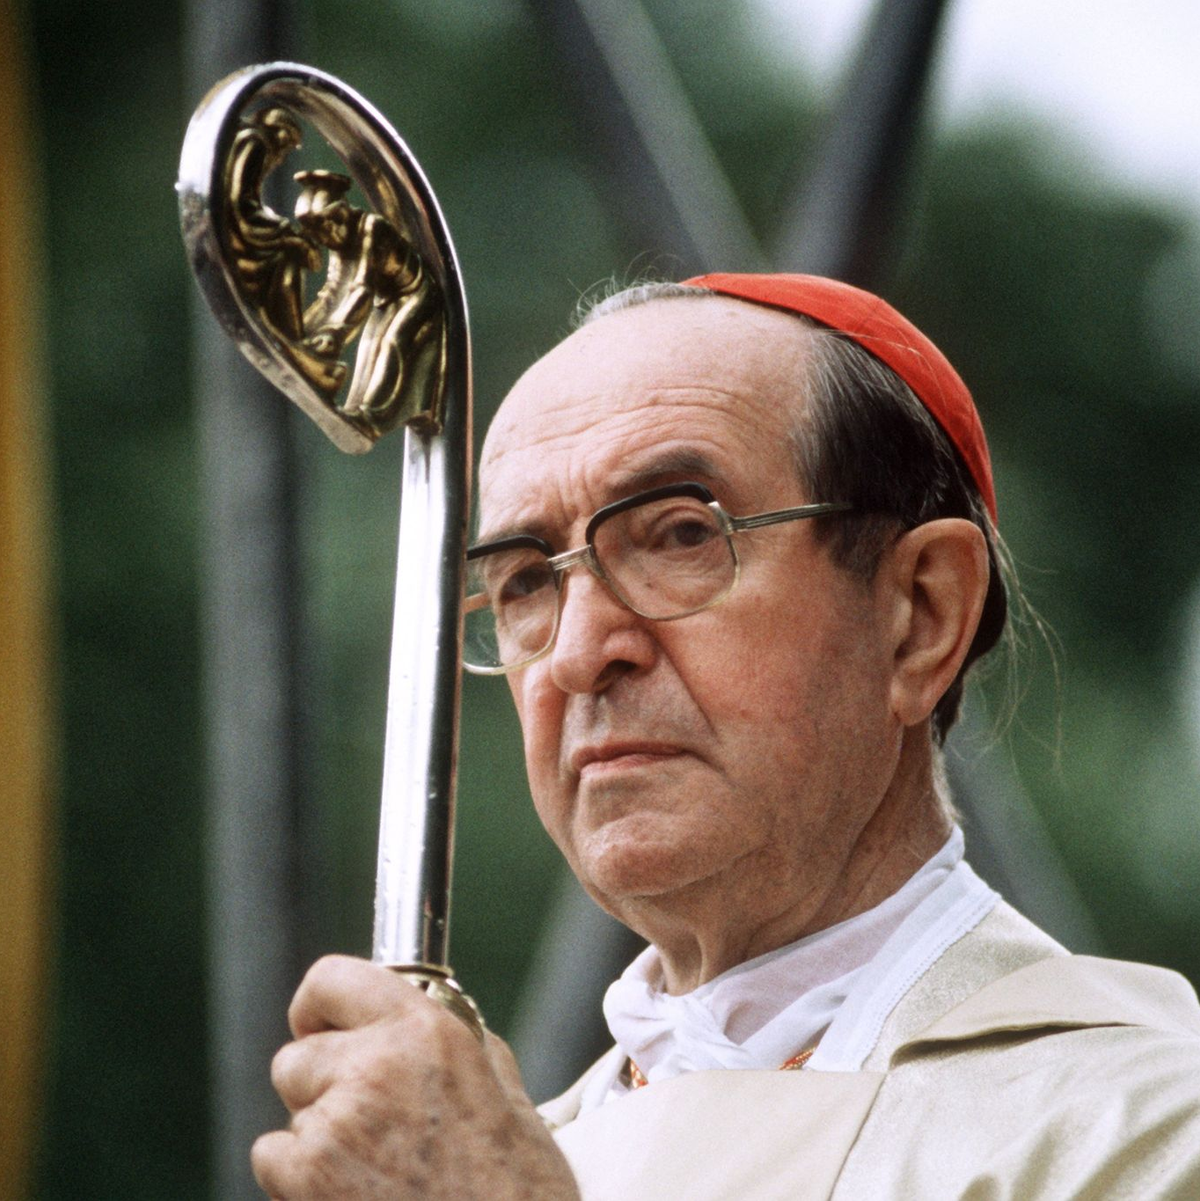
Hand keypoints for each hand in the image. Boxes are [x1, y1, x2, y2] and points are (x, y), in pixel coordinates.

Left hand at [251, 956, 579, 1199]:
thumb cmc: (518, 1187)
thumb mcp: (505, 1089)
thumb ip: (456, 1046)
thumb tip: (424, 1025)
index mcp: (426, 1030)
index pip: (330, 979)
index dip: (319, 1007)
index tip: (324, 1025)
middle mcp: (375, 1064)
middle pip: (298, 1055)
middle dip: (322, 1083)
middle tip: (366, 1118)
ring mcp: (336, 1122)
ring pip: (291, 1113)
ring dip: (319, 1134)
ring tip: (373, 1168)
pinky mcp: (307, 1177)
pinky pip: (273, 1157)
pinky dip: (297, 1177)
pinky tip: (353, 1191)